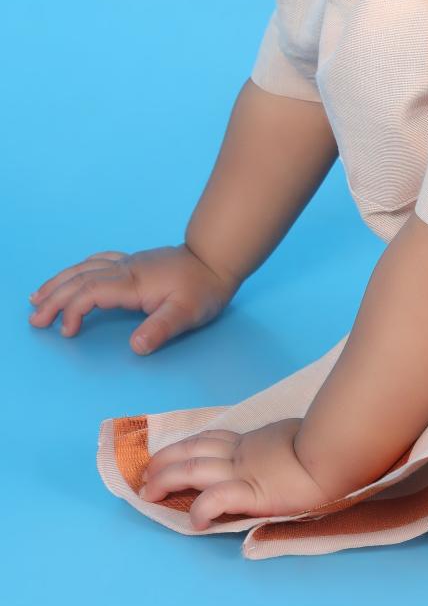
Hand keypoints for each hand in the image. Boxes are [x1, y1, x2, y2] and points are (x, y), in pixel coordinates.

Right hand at [27, 243, 237, 353]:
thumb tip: (135, 347)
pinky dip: (78, 270)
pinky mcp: (134, 262)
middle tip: (33, 318)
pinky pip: (97, 262)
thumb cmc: (203, 288)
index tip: (66, 332)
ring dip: (59, 282)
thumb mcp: (187, 313)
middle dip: (54, 298)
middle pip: (79, 279)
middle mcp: (125, 268)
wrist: (216, 259)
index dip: (73, 310)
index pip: (91, 293)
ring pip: (84, 268)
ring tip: (37, 296)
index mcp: (133, 282)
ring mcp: (128, 263)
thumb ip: (161, 329)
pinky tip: (72, 275)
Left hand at [139, 417, 335, 528]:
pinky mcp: (252, 492)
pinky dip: (200, 509)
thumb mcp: (295, 438)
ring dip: (166, 479)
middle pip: (192, 451)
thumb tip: (283, 452)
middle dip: (163, 462)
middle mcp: (241, 454)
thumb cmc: (325, 447)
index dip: (185, 447)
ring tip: (148, 492)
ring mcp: (244, 472)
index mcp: (252, 443)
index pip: (211, 440)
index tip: (168, 455)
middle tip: (145, 475)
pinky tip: (193, 521)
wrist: (337, 454)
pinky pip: (216, 499)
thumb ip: (280, 446)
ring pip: (193, 469)